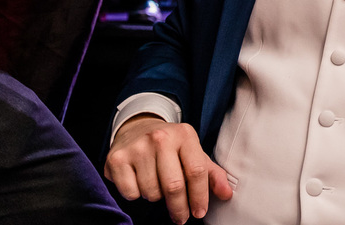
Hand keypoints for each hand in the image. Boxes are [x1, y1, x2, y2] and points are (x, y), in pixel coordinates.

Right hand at [104, 115, 231, 223]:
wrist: (136, 128)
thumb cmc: (170, 146)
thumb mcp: (193, 152)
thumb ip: (211, 173)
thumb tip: (227, 194)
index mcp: (184, 134)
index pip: (196, 171)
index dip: (199, 197)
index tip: (199, 212)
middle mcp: (160, 138)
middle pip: (174, 186)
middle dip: (179, 208)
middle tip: (181, 217)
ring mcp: (137, 147)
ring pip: (152, 192)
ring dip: (156, 197)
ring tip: (157, 185)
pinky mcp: (117, 158)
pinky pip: (131, 192)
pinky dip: (136, 194)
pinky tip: (139, 180)